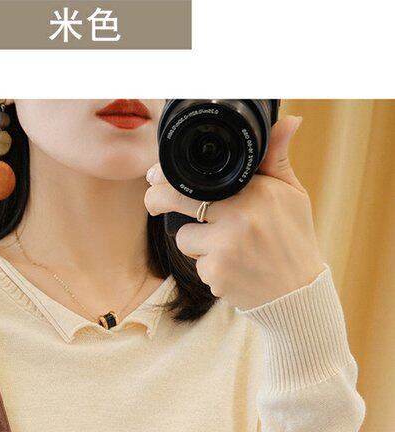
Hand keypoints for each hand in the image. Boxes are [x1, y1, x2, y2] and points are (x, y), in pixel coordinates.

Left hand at [144, 115, 325, 310]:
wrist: (297, 293)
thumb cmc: (294, 240)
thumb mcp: (292, 195)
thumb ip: (277, 160)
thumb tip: (287, 121)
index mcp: (255, 191)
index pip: (200, 176)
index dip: (169, 175)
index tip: (155, 175)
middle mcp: (238, 216)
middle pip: (175, 200)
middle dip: (156, 199)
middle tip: (152, 200)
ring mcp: (224, 246)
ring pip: (184, 237)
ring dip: (196, 242)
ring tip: (228, 247)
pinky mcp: (215, 274)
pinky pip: (197, 264)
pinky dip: (209, 266)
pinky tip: (233, 268)